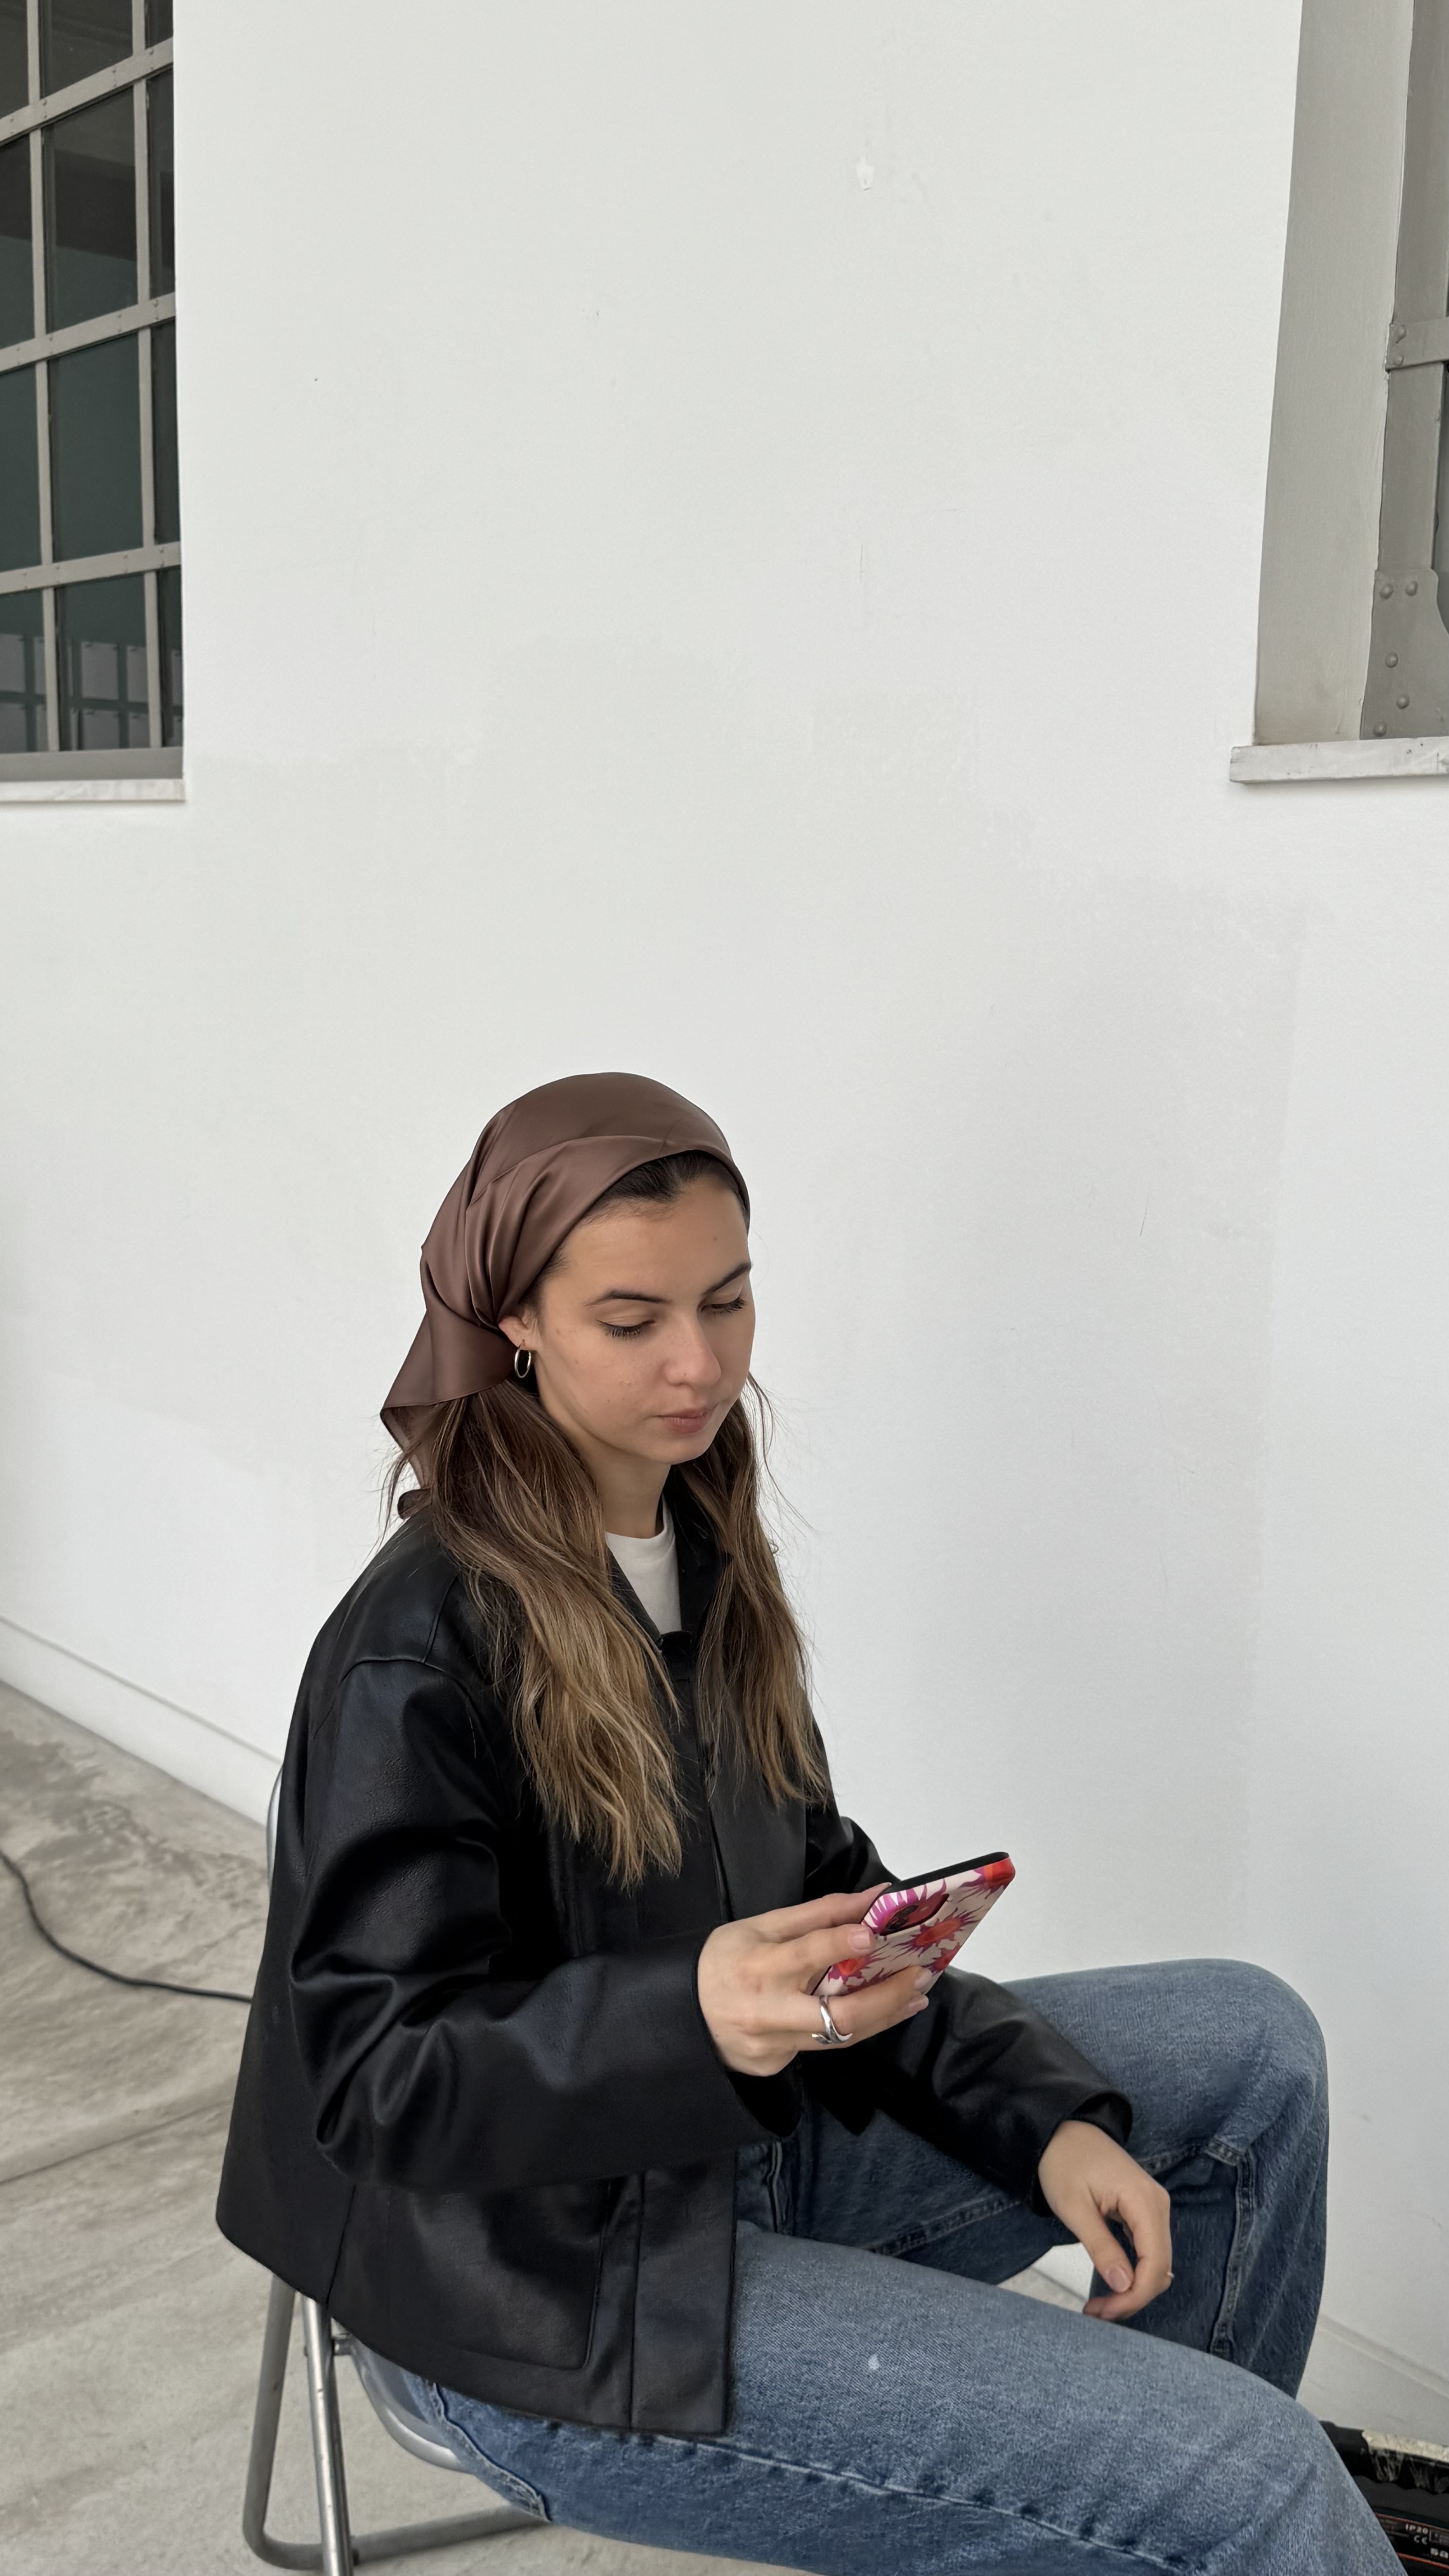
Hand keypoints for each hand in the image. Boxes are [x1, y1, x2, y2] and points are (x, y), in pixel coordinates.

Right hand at [697, 1889, 931, 2076]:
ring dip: (884, 2016)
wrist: (681, 2013)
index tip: (875, 1934)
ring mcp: (772, 2047)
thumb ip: (819, 1914)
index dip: (841, 1944)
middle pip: (838, 2015)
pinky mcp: (775, 2067)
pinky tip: (870, 2013)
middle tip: (921, 1977)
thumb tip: (874, 1897)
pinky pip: (819, 2046)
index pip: (806, 1955)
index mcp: (758, 1966)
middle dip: (887, 1998)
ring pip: (840, 2037)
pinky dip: (848, 2028)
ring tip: (915, 1996)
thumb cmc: (725, 1958)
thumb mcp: (761, 1926)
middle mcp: (767, 2012)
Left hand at [1035, 2119, 1172, 2322]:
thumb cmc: (1063, 2162)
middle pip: (1160, 2269)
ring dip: (1133, 2289)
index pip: (1155, 2265)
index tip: (1102, 2312)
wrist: (1062, 2131)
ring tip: (1100, 2305)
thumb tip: (1125, 2287)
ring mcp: (1154, 2208)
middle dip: (1131, 2298)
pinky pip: (1149, 2251)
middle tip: (1096, 2313)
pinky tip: (1111, 2283)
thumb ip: (1101, 2247)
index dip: (1133, 2297)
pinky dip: (1133, 2273)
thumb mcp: (1074, 2208)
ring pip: (1156, 2264)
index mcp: (1144, 2201)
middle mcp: (1158, 2205)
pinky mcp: (1144, 2212)